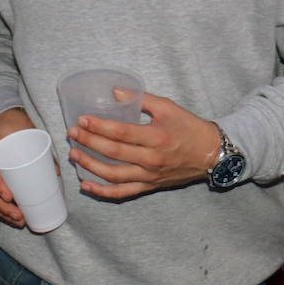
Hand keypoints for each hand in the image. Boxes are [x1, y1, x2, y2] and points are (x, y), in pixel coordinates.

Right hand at [0, 108, 42, 226]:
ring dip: (0, 211)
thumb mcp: (28, 130)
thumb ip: (41, 148)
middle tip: (19, 216)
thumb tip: (56, 172)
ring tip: (18, 221)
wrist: (2, 118)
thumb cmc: (17, 125)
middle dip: (1, 207)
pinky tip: (9, 217)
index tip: (10, 197)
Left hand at [67, 91, 218, 199]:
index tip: (81, 119)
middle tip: (72, 134)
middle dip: (89, 143)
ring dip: (90, 166)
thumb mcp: (167, 107)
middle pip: (113, 153)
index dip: (99, 126)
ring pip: (114, 175)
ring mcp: (149, 176)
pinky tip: (86, 185)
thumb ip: (140, 98)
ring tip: (74, 155)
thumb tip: (115, 91)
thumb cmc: (189, 127)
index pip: (121, 133)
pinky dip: (103, 192)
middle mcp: (151, 159)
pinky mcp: (149, 186)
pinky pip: (123, 192)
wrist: (212, 154)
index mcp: (156, 137)